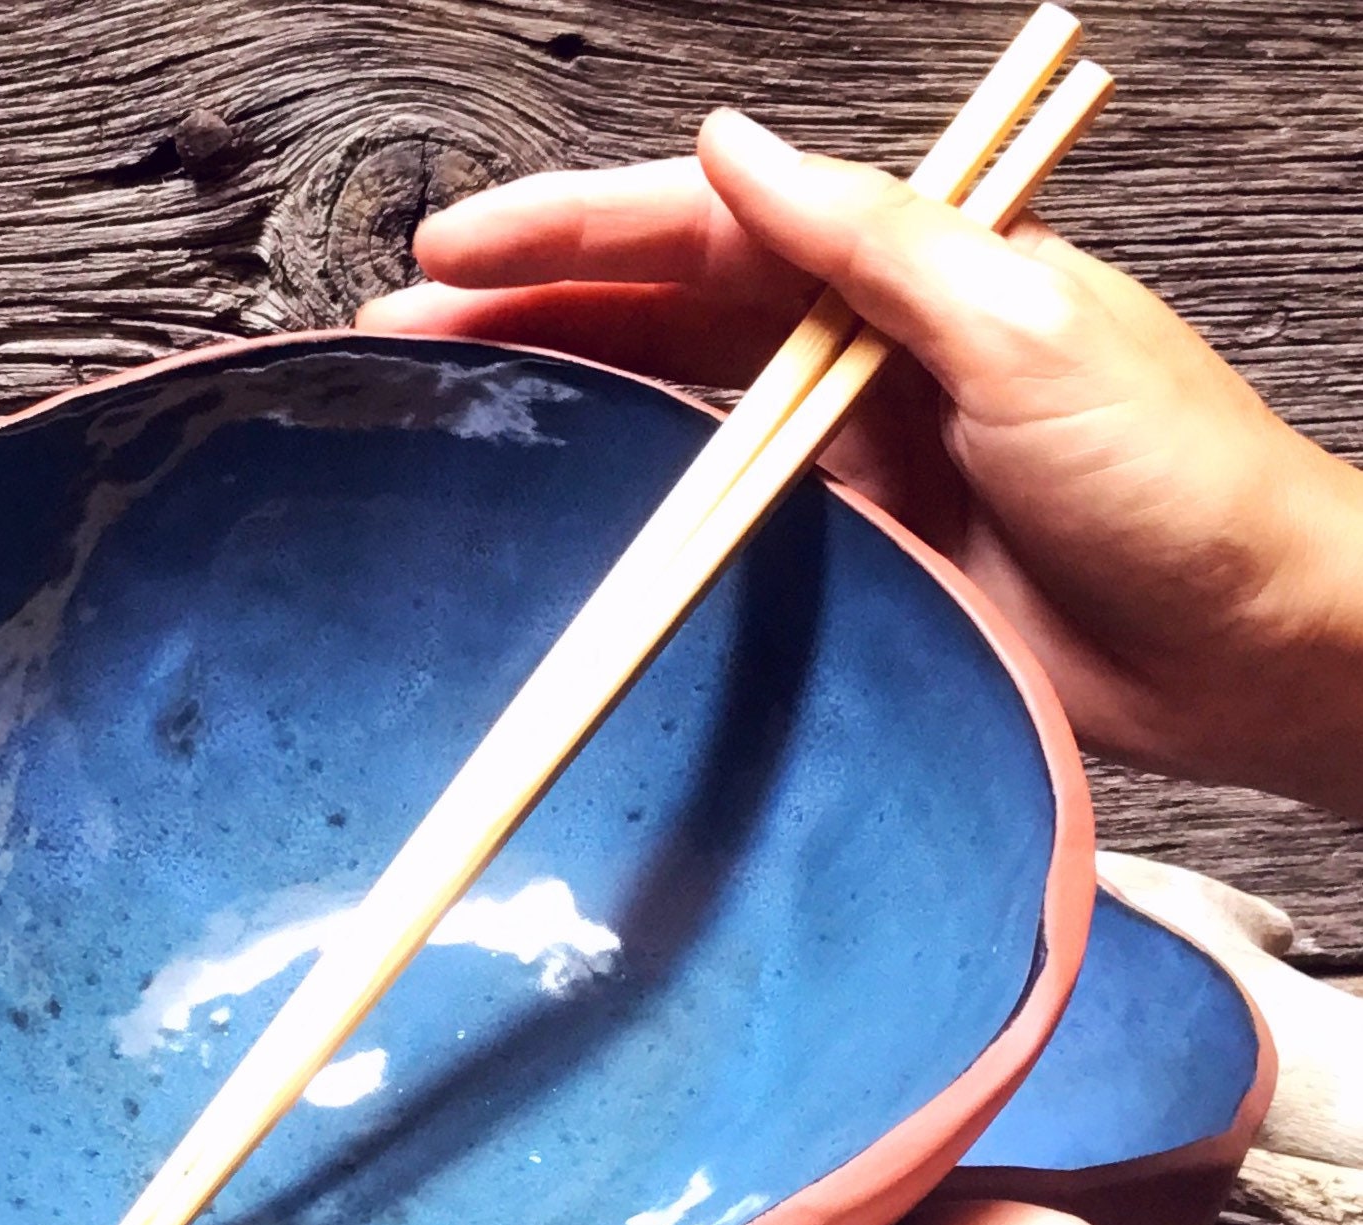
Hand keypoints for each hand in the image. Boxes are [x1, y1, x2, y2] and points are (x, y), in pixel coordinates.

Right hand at [357, 112, 1362, 820]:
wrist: (1245, 649)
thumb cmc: (1179, 483)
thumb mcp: (1030, 329)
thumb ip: (877, 242)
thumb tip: (735, 149)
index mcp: (907, 264)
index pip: (701, 222)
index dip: (567, 228)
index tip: (451, 251)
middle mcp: (864, 344)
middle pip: (661, 302)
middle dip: (529, 305)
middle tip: (404, 332)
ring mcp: (851, 449)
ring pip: (671, 398)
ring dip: (562, 389)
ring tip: (449, 400)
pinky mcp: (852, 546)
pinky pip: (713, 507)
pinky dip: (633, 493)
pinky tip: (567, 496)